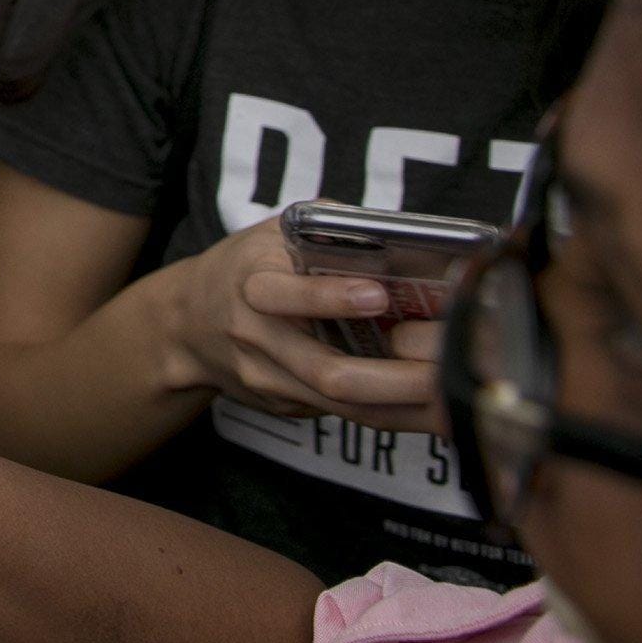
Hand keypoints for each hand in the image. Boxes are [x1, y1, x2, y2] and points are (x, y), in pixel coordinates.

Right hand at [170, 218, 445, 429]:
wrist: (185, 325)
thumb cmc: (248, 267)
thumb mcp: (274, 233)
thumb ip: (328, 226)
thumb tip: (402, 232)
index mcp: (250, 281)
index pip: (282, 294)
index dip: (329, 297)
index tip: (378, 296)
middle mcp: (254, 336)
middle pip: (324, 371)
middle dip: (392, 378)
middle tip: (445, 370)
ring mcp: (266, 379)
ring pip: (341, 405)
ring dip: (404, 408)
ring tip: (456, 402)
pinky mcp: (282, 405)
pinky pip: (342, 415)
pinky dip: (391, 414)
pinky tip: (432, 412)